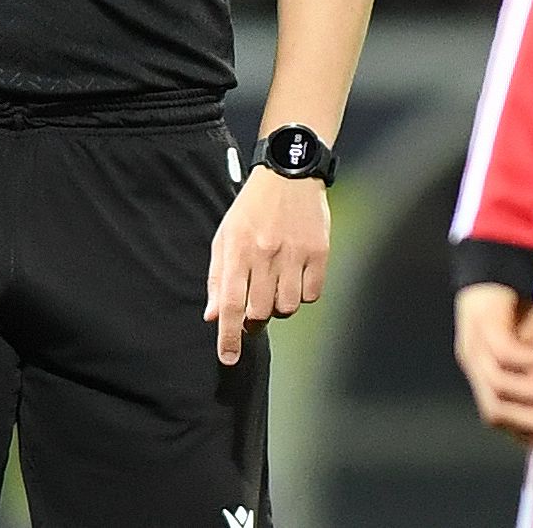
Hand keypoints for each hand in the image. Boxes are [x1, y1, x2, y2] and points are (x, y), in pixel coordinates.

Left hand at [204, 169, 329, 365]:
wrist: (289, 174)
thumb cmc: (252, 208)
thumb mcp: (225, 236)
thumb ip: (217, 278)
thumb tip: (212, 317)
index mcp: (238, 250)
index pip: (231, 304)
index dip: (229, 337)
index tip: (228, 358)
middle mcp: (266, 254)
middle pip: (260, 311)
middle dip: (254, 320)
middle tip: (254, 308)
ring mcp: (294, 253)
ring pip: (287, 307)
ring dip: (279, 307)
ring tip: (276, 288)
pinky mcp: (319, 251)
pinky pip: (312, 294)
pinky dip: (303, 294)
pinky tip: (296, 277)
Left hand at [454, 283, 532, 446]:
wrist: (497, 259)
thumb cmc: (517, 305)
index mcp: (481, 373)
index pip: (497, 416)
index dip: (524, 433)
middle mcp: (473, 364)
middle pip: (495, 411)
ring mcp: (474, 345)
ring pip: (500, 386)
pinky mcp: (482, 324)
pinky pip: (505, 352)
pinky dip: (530, 359)